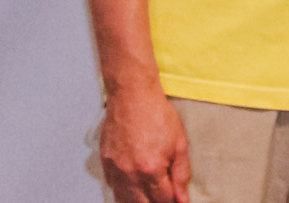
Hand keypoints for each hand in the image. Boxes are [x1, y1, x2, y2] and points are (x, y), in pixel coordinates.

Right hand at [99, 87, 191, 202]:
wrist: (132, 96)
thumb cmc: (157, 114)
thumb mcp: (179, 143)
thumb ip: (181, 174)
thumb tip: (182, 198)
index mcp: (151, 169)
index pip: (162, 200)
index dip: (172, 202)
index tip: (176, 200)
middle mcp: (130, 173)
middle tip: (163, 197)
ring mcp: (115, 169)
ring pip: (124, 200)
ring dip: (138, 202)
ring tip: (149, 197)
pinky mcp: (105, 163)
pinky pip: (113, 187)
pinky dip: (123, 192)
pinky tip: (132, 190)